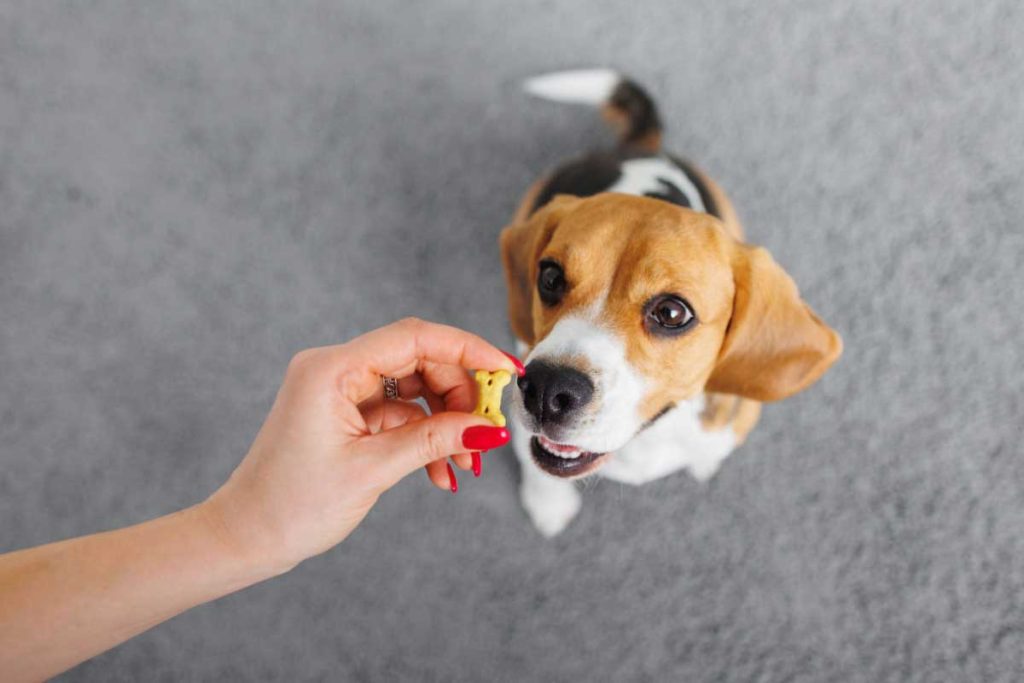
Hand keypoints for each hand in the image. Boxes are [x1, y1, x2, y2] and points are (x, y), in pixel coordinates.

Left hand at [201, 318, 521, 573]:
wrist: (247, 536)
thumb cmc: (291, 505)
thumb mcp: (372, 470)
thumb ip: (434, 441)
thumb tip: (488, 427)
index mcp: (331, 369)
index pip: (413, 338)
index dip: (467, 348)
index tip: (506, 369)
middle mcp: (335, 368)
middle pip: (420, 360)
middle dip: (460, 397)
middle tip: (486, 434)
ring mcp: (341, 389)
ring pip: (416, 388)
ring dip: (447, 422)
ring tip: (465, 463)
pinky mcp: (347, 412)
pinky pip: (402, 413)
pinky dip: (426, 437)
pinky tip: (441, 470)